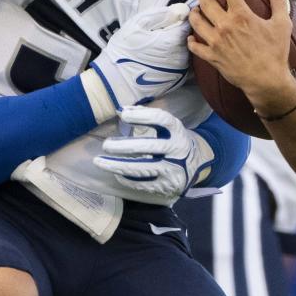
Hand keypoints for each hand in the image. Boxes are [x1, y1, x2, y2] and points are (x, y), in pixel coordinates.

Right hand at [89, 5, 189, 112]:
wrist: (117, 80)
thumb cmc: (124, 48)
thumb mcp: (138, 24)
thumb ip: (162, 15)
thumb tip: (181, 9)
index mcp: (173, 40)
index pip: (187, 24)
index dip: (181, 20)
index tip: (172, 19)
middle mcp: (181, 56)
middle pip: (187, 39)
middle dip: (179, 34)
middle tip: (163, 34)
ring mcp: (180, 70)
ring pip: (185, 52)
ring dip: (177, 47)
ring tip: (160, 47)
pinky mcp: (177, 81)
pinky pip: (181, 65)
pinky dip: (174, 60)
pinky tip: (160, 60)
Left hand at [93, 105, 212, 204]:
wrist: (196, 164)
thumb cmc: (172, 140)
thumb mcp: (167, 127)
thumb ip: (146, 116)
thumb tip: (121, 109)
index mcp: (178, 131)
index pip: (161, 119)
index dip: (142, 116)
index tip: (123, 115)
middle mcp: (177, 150)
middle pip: (148, 146)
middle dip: (123, 146)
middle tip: (106, 145)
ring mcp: (172, 170)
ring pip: (141, 169)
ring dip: (117, 165)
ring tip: (99, 161)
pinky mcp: (166, 185)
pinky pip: (142, 183)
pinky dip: (126, 178)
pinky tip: (115, 173)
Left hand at [188, 0, 295, 112]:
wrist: (266, 79)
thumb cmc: (275, 52)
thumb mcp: (282, 25)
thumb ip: (279, 3)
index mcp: (241, 15)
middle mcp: (225, 26)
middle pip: (206, 3)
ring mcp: (216, 42)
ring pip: (196, 22)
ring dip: (194, 13)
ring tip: (196, 10)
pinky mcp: (212, 57)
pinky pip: (195, 47)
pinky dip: (192, 41)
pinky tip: (192, 37)